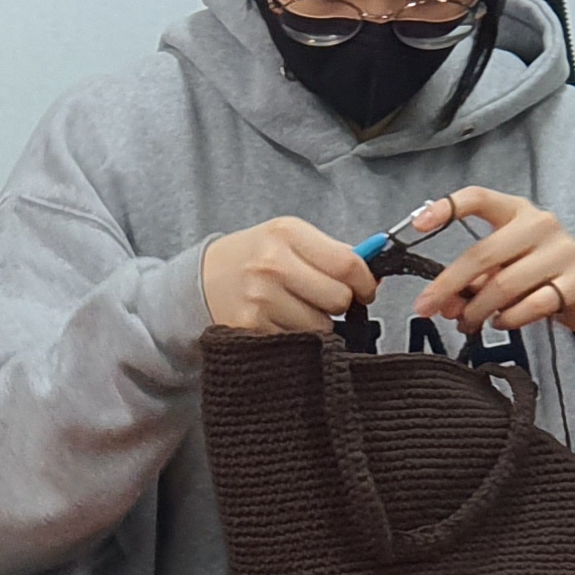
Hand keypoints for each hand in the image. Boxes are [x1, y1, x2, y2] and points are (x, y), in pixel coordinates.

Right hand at [202, 218, 379, 336]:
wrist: (201, 280)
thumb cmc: (253, 257)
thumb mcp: (287, 238)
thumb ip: (330, 252)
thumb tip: (373, 273)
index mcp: (286, 233)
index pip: (348, 263)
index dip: (365, 282)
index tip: (365, 289)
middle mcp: (273, 264)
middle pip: (338, 298)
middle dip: (339, 303)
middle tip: (325, 298)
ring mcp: (261, 298)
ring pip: (321, 326)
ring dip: (318, 323)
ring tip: (296, 308)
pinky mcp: (252, 327)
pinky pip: (299, 342)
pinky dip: (297, 336)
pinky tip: (281, 321)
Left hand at [408, 188, 574, 343]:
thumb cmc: (542, 274)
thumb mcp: (507, 267)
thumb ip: (474, 280)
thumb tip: (442, 303)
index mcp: (518, 211)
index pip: (479, 197)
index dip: (446, 208)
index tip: (416, 224)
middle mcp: (541, 224)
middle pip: (483, 252)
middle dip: (448, 285)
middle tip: (426, 308)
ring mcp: (562, 251)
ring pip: (504, 284)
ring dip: (478, 309)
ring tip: (468, 322)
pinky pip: (530, 305)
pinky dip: (508, 319)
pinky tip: (500, 323)